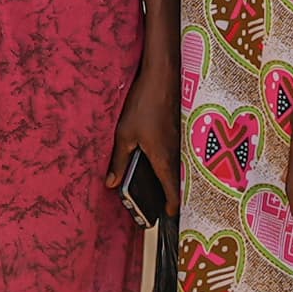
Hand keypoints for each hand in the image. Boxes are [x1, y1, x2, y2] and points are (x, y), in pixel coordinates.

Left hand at [106, 51, 178, 223]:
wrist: (163, 76)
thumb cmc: (144, 104)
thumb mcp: (124, 135)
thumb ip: (118, 161)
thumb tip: (111, 183)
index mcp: (163, 158)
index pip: (172, 190)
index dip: (170, 205)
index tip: (166, 215)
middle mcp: (177, 152)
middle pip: (177, 180)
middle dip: (171, 194)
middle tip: (162, 204)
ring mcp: (181, 140)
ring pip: (179, 166)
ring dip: (172, 177)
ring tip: (161, 185)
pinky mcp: (181, 130)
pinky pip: (179, 152)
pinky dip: (173, 161)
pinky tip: (160, 157)